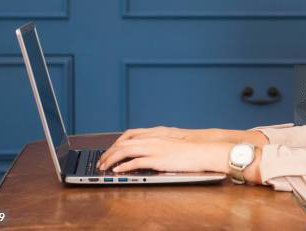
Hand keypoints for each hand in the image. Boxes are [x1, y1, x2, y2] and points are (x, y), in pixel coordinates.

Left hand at [100, 127, 268, 166]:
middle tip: (101, 161)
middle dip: (109, 152)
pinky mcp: (158, 159)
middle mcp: (153, 139)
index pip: (129, 136)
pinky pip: (136, 162)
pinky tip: (117, 171)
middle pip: (123, 143)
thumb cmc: (191, 150)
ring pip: (126, 151)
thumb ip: (159, 146)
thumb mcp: (172, 144)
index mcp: (156, 134)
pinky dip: (124, 166)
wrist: (205, 151)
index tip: (109, 151)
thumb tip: (148, 154)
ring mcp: (155, 148)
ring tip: (103, 167)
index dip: (116, 143)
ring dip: (112, 159)